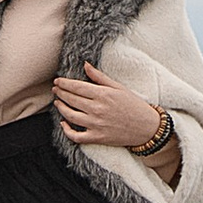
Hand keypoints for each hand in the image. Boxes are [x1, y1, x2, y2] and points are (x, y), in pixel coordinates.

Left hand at [52, 62, 170, 153]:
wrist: (147, 128)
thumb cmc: (134, 105)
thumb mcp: (119, 87)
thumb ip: (100, 77)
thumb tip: (85, 65)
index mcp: (103, 94)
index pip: (76, 87)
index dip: (64, 83)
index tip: (58, 81)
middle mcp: (97, 109)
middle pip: (71, 99)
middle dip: (60, 93)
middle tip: (55, 89)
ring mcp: (96, 124)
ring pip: (70, 116)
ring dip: (61, 108)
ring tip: (57, 102)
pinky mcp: (97, 137)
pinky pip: (76, 136)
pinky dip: (67, 130)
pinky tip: (63, 123)